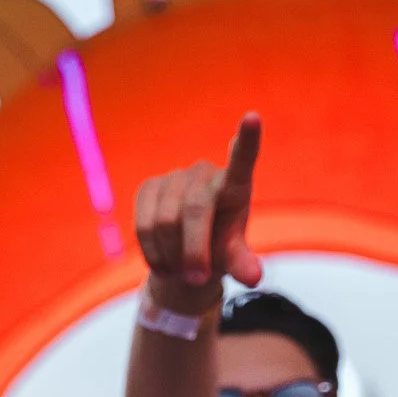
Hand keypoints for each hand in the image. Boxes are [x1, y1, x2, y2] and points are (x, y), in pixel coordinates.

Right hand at [136, 113, 262, 313]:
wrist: (186, 258)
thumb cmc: (218, 252)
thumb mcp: (233, 259)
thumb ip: (243, 263)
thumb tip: (253, 279)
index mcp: (235, 184)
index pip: (243, 159)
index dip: (247, 140)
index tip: (252, 118)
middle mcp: (205, 173)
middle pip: (194, 210)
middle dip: (193, 252)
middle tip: (197, 279)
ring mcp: (175, 177)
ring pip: (164, 223)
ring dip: (172, 257)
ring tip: (180, 270)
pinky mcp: (149, 188)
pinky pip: (143, 226)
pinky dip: (152, 253)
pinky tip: (162, 262)